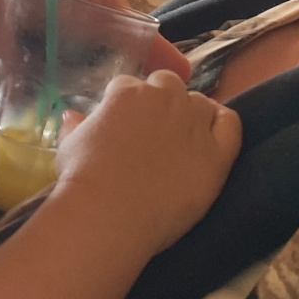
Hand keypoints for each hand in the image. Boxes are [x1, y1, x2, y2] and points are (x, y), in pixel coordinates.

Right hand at [54, 71, 240, 256]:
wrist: (108, 214)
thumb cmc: (81, 179)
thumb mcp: (68, 146)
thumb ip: (75, 125)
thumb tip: (72, 115)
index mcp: (128, 92)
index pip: (131, 86)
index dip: (127, 106)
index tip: (123, 126)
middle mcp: (164, 98)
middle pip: (168, 84)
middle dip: (160, 101)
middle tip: (151, 132)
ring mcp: (193, 123)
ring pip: (199, 102)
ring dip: (190, 113)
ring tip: (180, 139)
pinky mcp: (216, 152)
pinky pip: (230, 124)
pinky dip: (223, 124)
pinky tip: (213, 136)